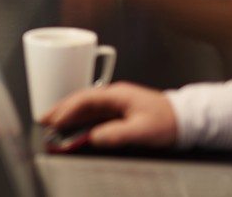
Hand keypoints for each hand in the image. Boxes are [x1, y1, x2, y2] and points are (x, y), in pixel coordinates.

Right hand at [41, 82, 177, 149]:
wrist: (188, 119)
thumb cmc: (169, 121)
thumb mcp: (142, 130)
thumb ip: (117, 134)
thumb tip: (94, 137)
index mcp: (117, 94)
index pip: (85, 99)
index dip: (67, 109)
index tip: (53, 119)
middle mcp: (114, 95)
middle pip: (81, 100)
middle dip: (61, 108)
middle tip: (43, 118)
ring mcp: (117, 103)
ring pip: (86, 106)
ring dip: (69, 114)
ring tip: (53, 122)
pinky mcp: (121, 111)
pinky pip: (94, 113)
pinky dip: (81, 119)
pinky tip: (75, 126)